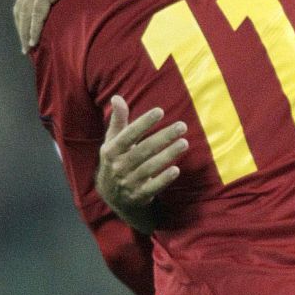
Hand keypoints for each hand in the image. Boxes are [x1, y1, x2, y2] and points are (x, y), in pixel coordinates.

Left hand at [13, 0, 93, 52]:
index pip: (21, 2)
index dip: (21, 19)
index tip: (24, 33)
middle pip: (19, 11)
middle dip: (20, 30)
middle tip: (24, 47)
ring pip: (25, 15)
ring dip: (24, 33)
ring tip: (27, 48)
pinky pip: (37, 14)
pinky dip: (34, 28)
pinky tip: (33, 40)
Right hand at [97, 96, 188, 229]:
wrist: (111, 197)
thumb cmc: (116, 161)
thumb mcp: (112, 142)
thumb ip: (118, 120)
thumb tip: (117, 97)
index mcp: (110, 151)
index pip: (128, 134)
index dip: (143, 123)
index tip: (160, 111)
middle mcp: (118, 167)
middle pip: (143, 150)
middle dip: (163, 137)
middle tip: (182, 126)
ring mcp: (128, 183)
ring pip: (149, 168)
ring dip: (167, 155)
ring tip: (184, 143)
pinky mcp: (138, 196)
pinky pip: (152, 188)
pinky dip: (163, 179)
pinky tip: (176, 169)